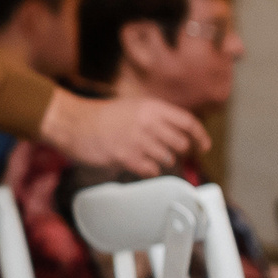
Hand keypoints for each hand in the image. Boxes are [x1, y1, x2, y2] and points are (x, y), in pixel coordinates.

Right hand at [37, 89, 209, 176]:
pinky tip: (138, 164)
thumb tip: (177, 133)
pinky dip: (148, 170)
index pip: (188, 122)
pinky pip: (151, 170)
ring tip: (147, 157)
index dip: (200, 136)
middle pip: (180, 144)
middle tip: (170, 154)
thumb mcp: (133, 107)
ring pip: (167, 159)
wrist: (73, 122)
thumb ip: (156, 117)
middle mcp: (149, 122)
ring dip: (161, 162)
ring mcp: (138, 140)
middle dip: (178, 152)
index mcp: (152, 107)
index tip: (204, 146)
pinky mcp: (127, 157)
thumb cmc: (101, 116)